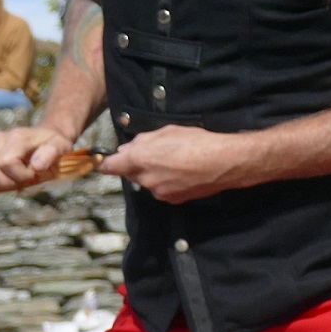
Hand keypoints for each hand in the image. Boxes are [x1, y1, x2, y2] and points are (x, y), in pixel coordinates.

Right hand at [0, 125, 75, 193]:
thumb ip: (51, 154)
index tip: (32, 178)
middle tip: (18, 183)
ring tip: (0, 182)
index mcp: (18, 137)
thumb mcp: (61, 147)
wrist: (47, 136)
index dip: (18, 176)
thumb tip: (36, 165)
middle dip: (2, 181)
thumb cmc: (53, 144)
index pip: (6, 161)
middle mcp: (0, 138)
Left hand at [97, 126, 252, 202]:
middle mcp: (145, 179)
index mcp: (139, 159)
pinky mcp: (172, 200)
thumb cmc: (197, 142)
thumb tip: (127, 148)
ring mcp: (158, 192)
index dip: (107, 163)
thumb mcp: (167, 131)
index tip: (107, 161)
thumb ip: (142, 141)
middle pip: (130, 174)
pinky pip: (162, 190)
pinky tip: (182, 172)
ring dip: (153, 174)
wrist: (223, 163)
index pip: (110, 166)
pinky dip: (167, 182)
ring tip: (174, 162)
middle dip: (136, 165)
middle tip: (154, 154)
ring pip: (147, 182)